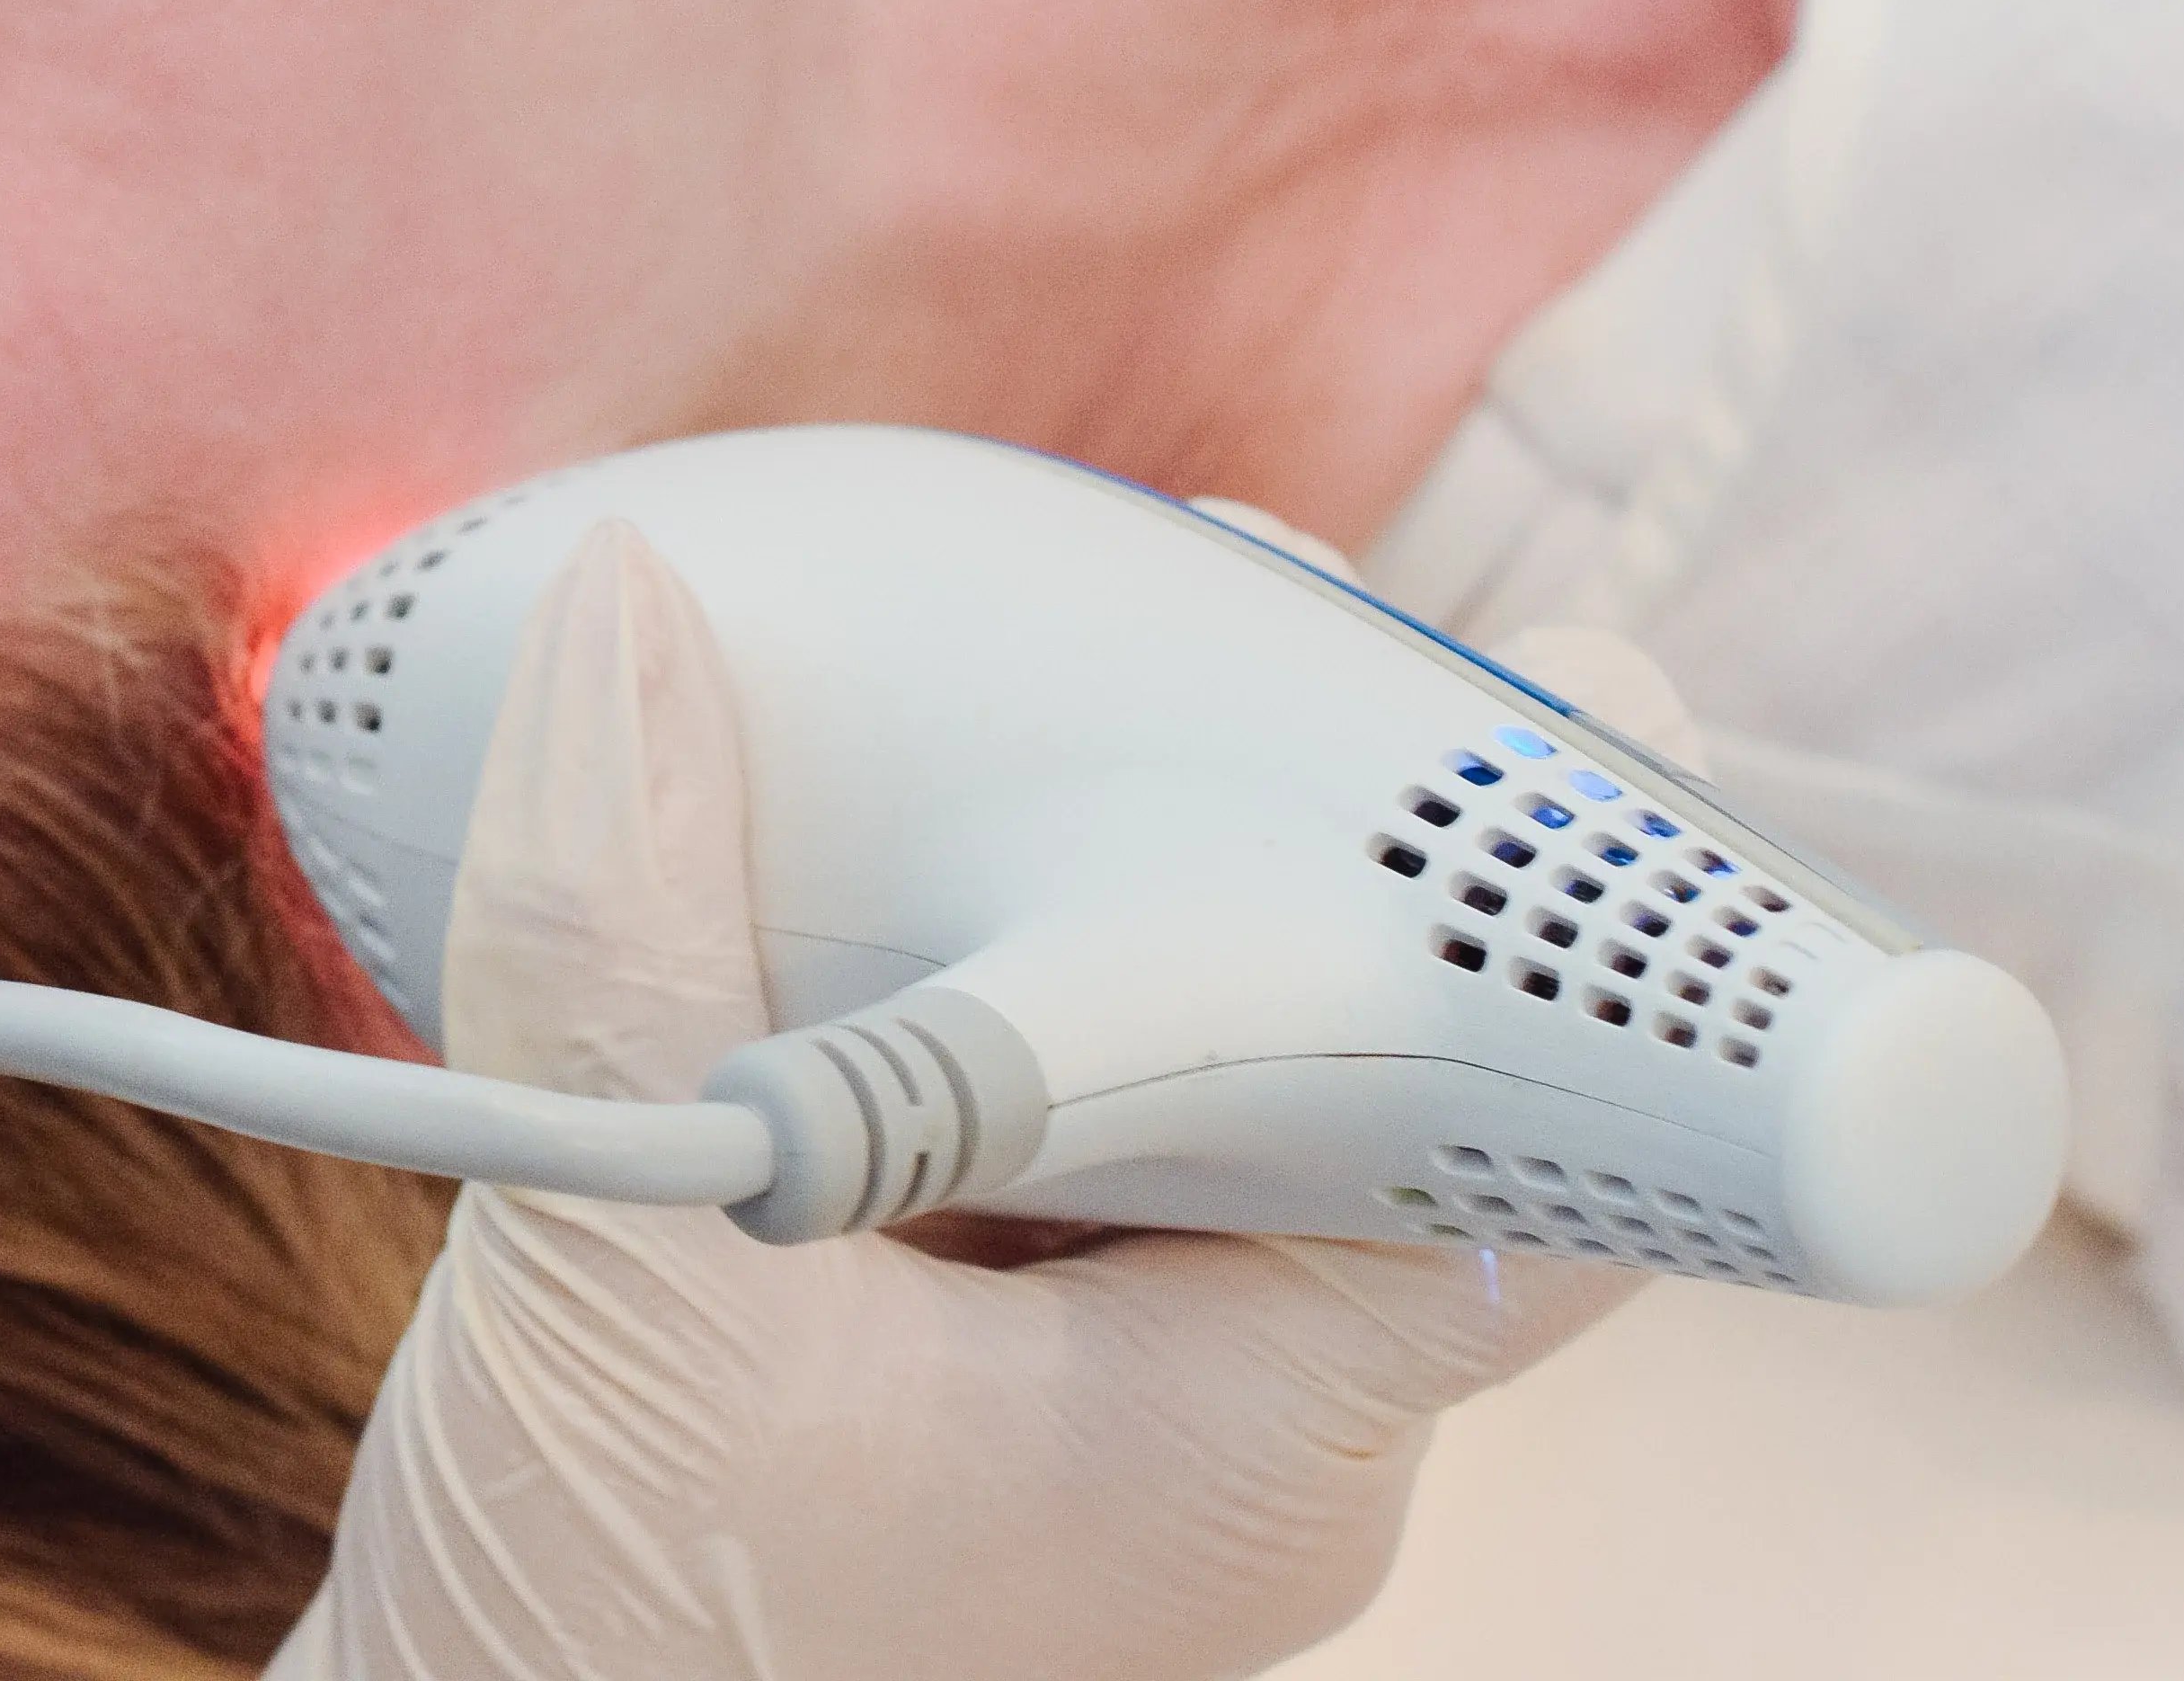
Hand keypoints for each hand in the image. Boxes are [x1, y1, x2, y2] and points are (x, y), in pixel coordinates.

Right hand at [278, 526, 1630, 1680]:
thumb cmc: (596, 1646)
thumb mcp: (605, 1264)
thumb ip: (622, 931)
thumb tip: (645, 626)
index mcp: (1260, 1445)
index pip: (1556, 1159)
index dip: (1587, 921)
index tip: (1559, 688)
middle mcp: (1244, 1451)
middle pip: (1382, 1089)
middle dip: (1308, 843)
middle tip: (1236, 607)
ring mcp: (1125, 1442)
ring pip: (1217, 1117)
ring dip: (1138, 920)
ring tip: (1052, 698)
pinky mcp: (999, 1415)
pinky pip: (1075, 1171)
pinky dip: (1013, 1018)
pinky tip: (888, 893)